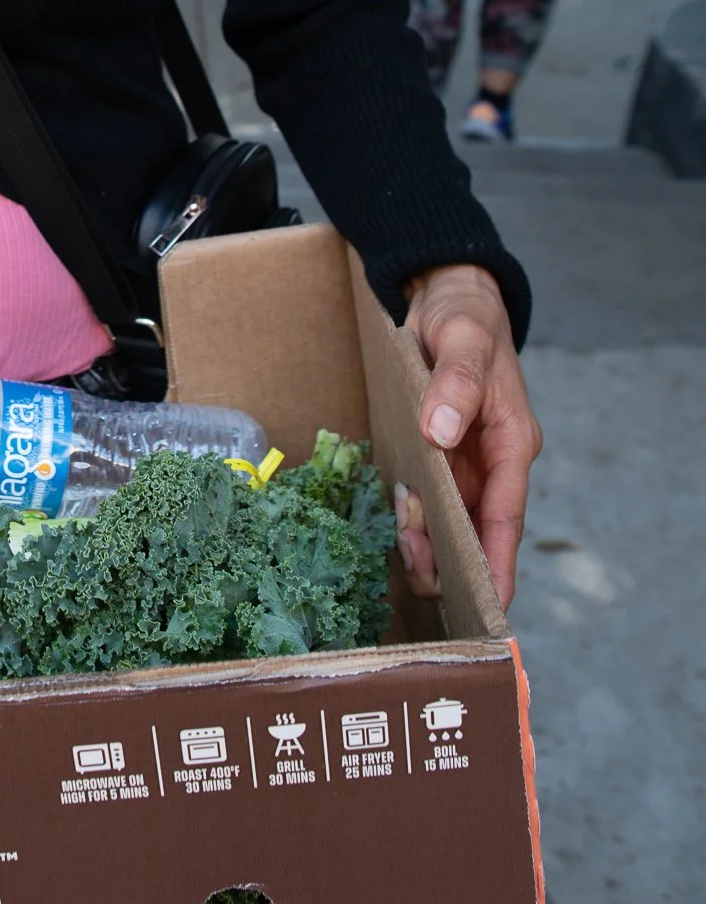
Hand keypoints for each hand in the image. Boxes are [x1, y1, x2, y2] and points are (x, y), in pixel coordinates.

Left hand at [398, 263, 540, 610]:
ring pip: (450, 520)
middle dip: (452, 558)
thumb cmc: (464, 316)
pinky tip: (391, 525)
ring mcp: (465, 460)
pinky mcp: (439, 454)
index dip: (499, 565)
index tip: (492, 610)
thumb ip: (456, 384)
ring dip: (427, 539)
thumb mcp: (463, 339)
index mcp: (511, 441)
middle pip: (476, 529)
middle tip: (417, 573)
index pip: (508, 517)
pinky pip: (428, 497)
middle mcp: (493, 460)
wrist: (446, 293)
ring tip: (399, 544)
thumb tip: (442, 431)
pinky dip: (412, 515)